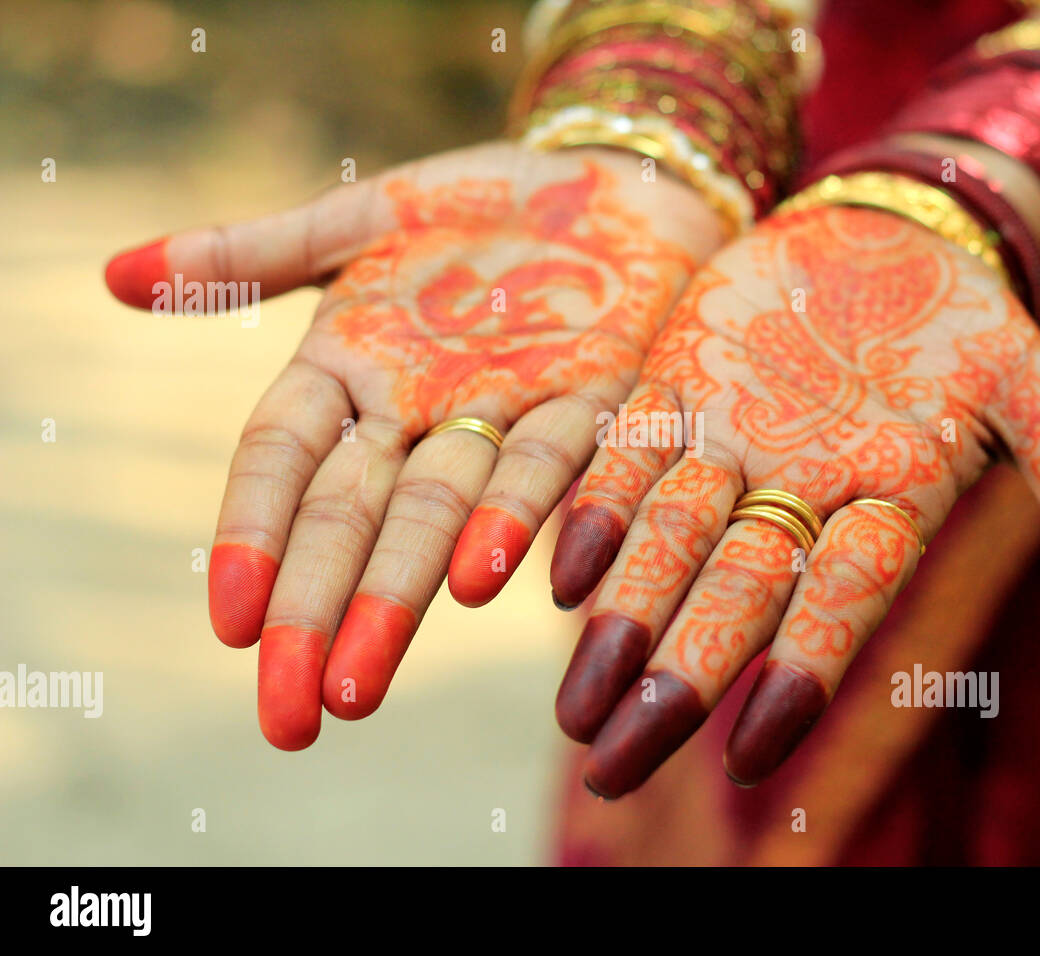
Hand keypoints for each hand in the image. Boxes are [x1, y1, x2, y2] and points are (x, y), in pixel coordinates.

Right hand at [105, 141, 724, 748]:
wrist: (609, 181)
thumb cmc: (479, 203)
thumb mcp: (366, 213)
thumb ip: (258, 252)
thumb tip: (116, 275)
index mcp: (349, 366)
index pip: (280, 460)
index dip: (251, 534)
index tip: (230, 624)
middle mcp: (417, 407)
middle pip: (351, 517)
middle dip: (317, 612)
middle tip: (292, 716)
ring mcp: (500, 411)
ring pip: (438, 514)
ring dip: (398, 598)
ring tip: (362, 680)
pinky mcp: (591, 401)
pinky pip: (552, 461)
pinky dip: (515, 517)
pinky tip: (484, 578)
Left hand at [548, 204, 1039, 795]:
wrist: (880, 232)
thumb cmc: (962, 318)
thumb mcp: (1030, 385)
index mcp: (882, 502)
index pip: (841, 601)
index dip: (798, 672)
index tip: (748, 753)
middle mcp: (795, 491)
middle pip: (732, 595)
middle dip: (677, 679)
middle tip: (614, 763)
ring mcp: (729, 442)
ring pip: (666, 541)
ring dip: (620, 620)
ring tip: (577, 703)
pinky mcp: (676, 387)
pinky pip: (628, 453)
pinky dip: (598, 509)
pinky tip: (564, 572)